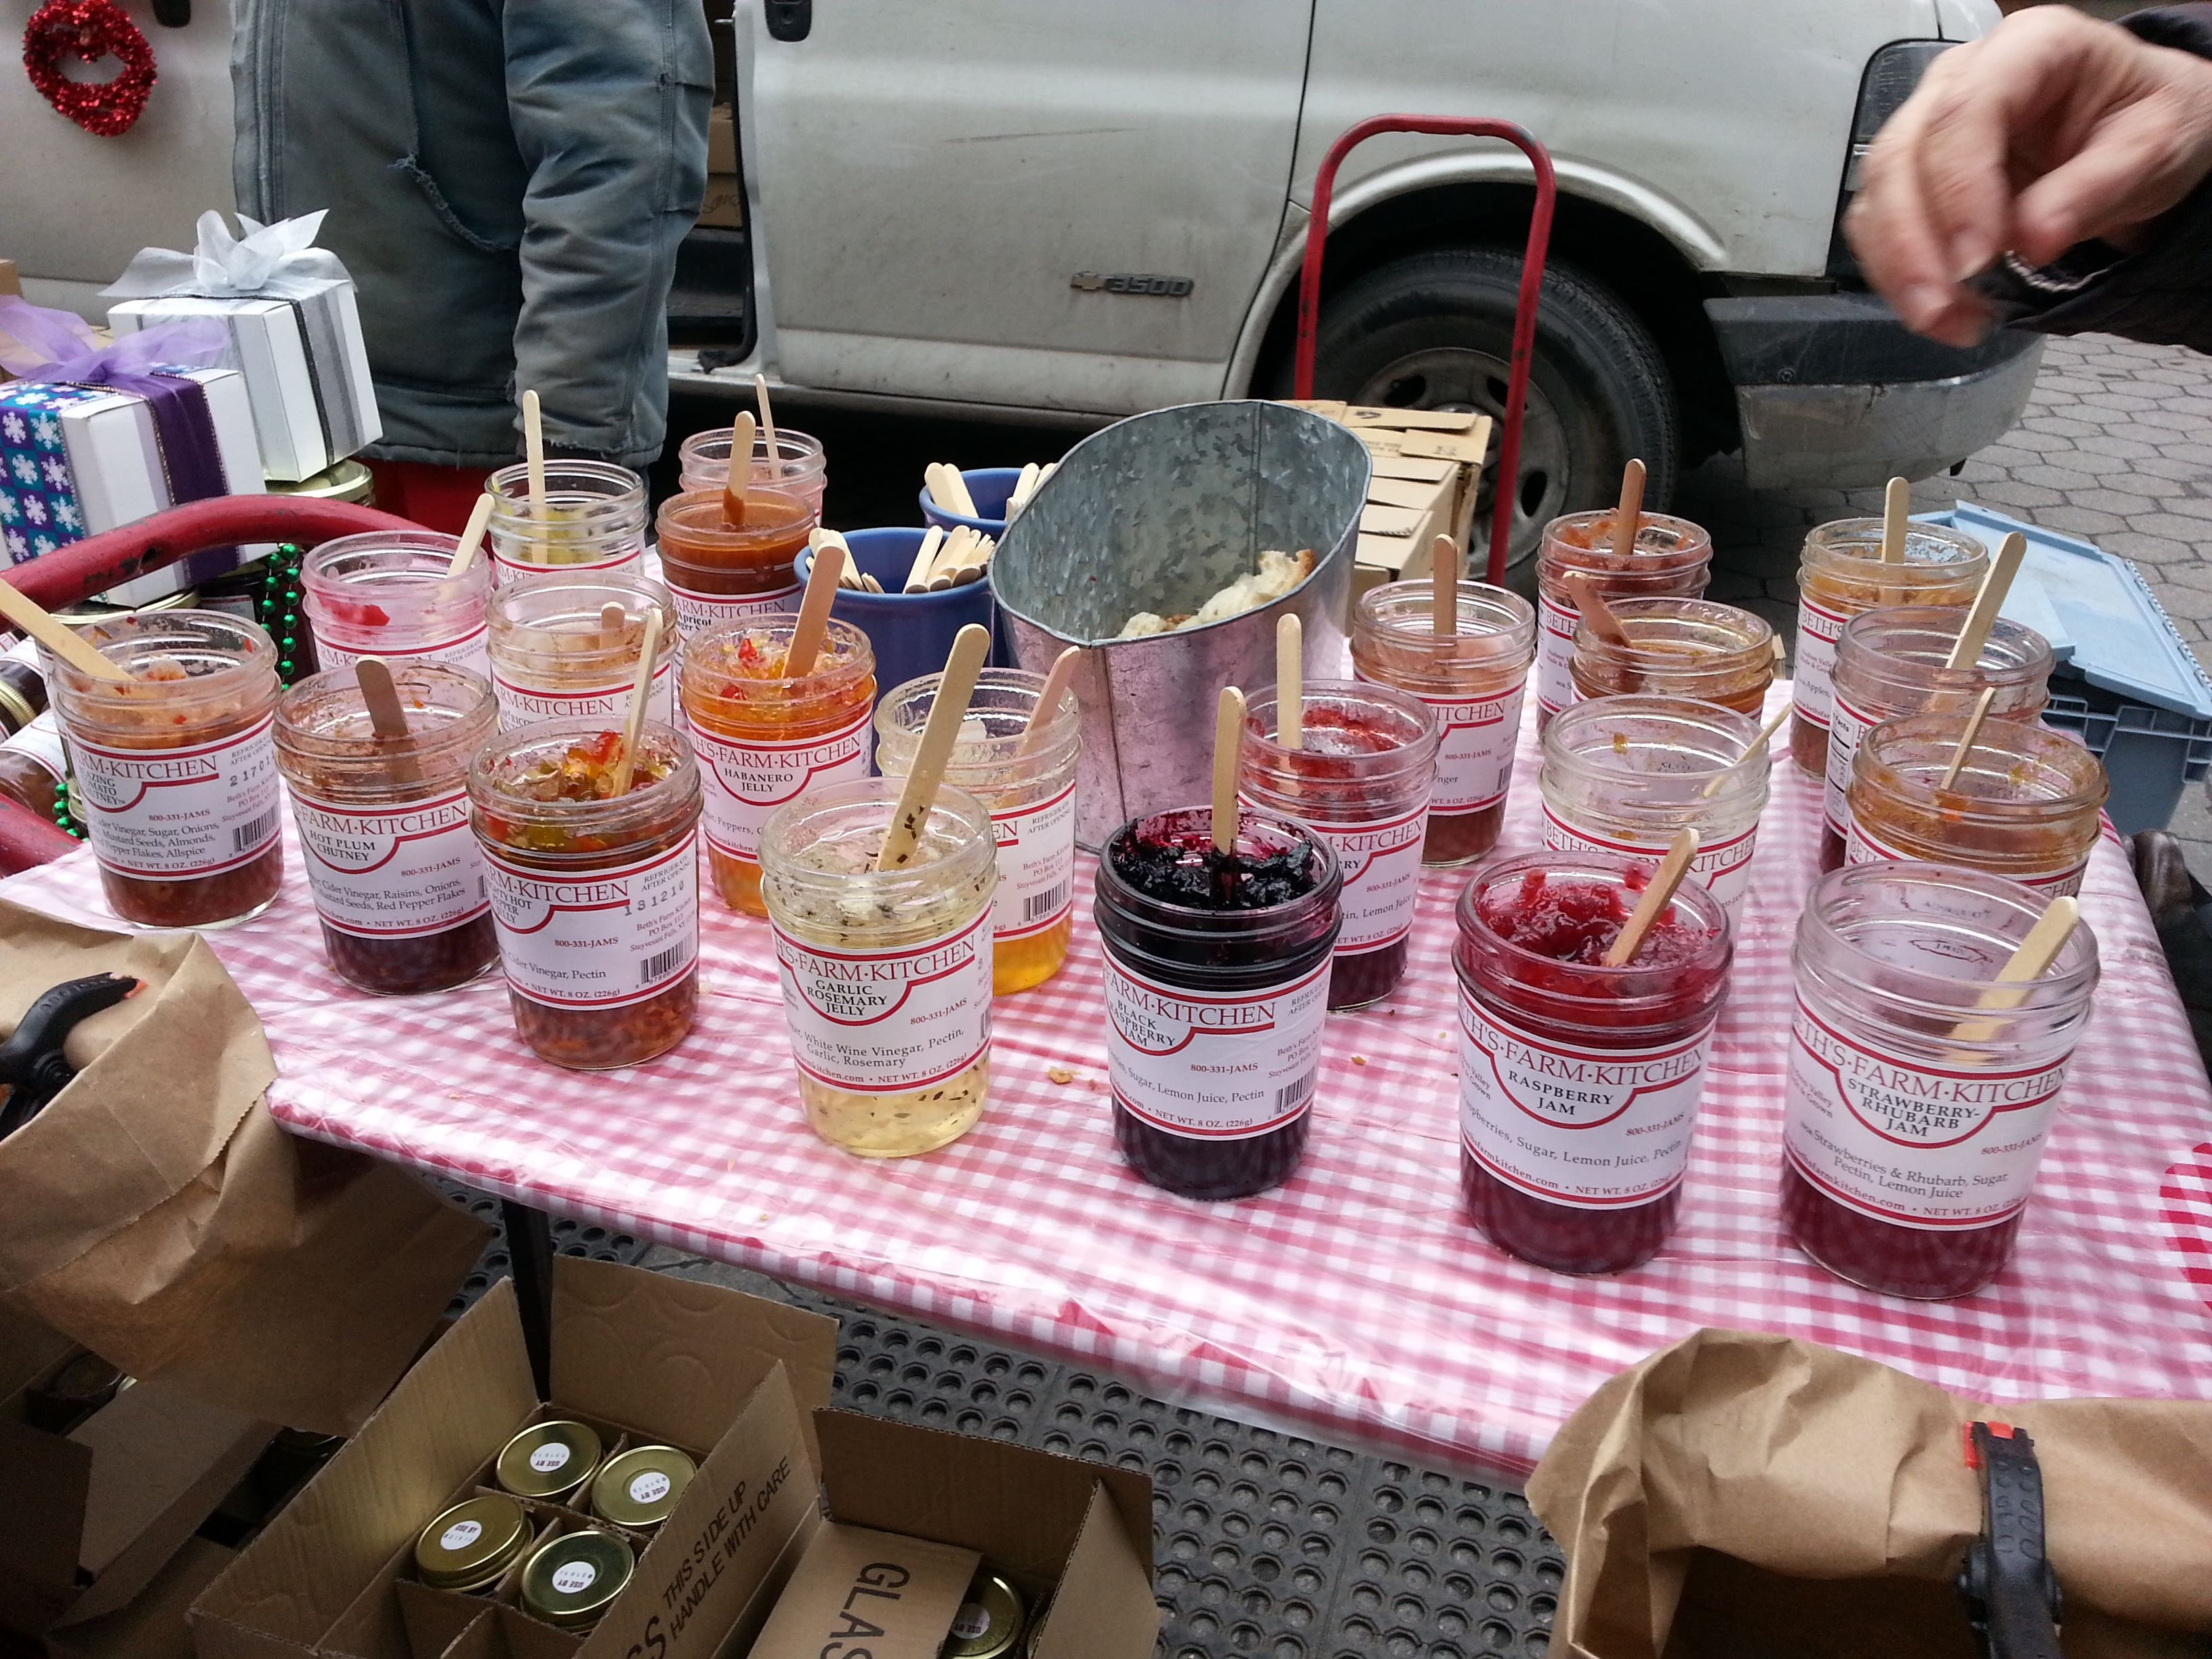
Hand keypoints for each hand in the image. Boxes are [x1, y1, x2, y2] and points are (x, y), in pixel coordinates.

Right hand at [1844, 7, 2211, 345]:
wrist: (2135, 135)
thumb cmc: (2144, 122)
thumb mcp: (2150, 148)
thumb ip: (2094, 189)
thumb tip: (2032, 240)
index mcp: (2030, 46)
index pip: (1967, 110)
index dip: (1959, 189)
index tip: (1976, 261)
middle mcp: (1963, 78)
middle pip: (1901, 156)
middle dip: (1912, 245)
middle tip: (1943, 310)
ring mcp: (1928, 125)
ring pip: (1878, 196)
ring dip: (1899, 270)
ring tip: (1949, 322)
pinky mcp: (1913, 175)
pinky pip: (1879, 226)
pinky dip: (1899, 275)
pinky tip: (1941, 308)